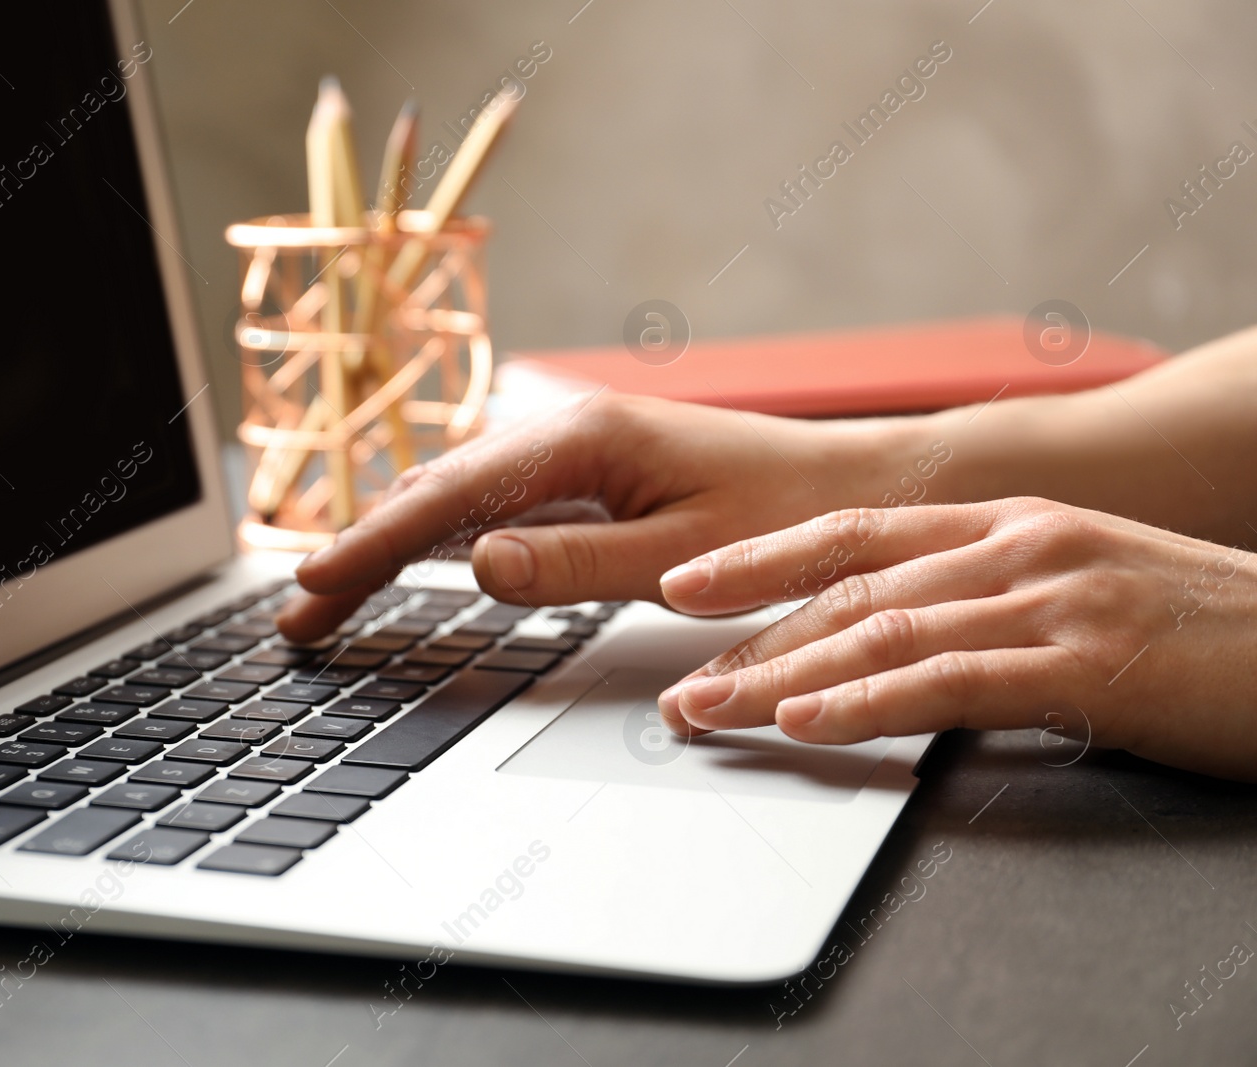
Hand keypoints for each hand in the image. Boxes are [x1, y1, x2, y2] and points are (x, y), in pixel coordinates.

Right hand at [276, 393, 889, 641]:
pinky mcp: (590, 476)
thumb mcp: (684, 555)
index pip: (450, 501)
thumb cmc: (791, 518)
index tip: (313, 585)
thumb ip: (576, 564)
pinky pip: (493, 505)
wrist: (861, 489)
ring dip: (391, 546)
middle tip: (299, 614)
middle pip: (436, 495)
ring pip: (457, 498)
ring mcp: (576, 452)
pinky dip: (439, 539)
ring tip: (331, 594)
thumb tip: (475, 566)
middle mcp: (567, 432)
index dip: (373, 547)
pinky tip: (409, 563)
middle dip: (361, 552)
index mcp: (584, 440)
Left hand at [655, 497, 1256, 780]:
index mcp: (1011, 523)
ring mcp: (1051, 599)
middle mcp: (1018, 547)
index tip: (689, 583)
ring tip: (709, 710)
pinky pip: (950, 683)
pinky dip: (866, 705)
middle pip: (851, 589)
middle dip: (751, 637)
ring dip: (781, 676)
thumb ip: (993, 594)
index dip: (762, 557)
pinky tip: (807, 725)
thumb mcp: (1084, 584)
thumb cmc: (1208, 626)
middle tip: (679, 681)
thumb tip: (907, 632)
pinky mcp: (1087, 664)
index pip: (855, 534)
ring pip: (882, 632)